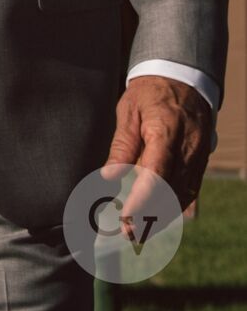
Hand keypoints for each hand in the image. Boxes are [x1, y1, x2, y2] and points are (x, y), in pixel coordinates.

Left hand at [102, 76, 211, 222]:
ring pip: (182, 196)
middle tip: (127, 232)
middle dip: (149, 216)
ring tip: (139, 231)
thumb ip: (121, 145)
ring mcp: (198, 157)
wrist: (182, 78)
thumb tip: (109, 176)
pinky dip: (174, 206)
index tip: (125, 218)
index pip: (156, 174)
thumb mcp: (129, 110)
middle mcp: (188, 149)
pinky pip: (190, 191)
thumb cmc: (150, 92)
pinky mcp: (201, 162)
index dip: (141, 200)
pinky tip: (158, 217)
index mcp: (167, 132)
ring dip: (162, 217)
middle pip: (170, 192)